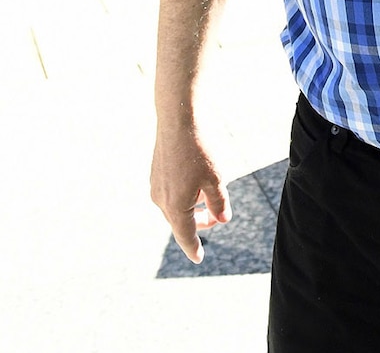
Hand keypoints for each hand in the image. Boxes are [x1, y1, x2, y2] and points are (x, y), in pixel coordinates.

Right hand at [150, 122, 231, 263]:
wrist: (177, 122)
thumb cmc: (198, 151)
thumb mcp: (215, 179)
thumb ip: (219, 203)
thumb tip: (222, 220)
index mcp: (175, 207)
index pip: (185, 236)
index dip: (194, 247)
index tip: (199, 258)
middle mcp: (161, 200)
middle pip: (181, 222)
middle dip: (199, 222)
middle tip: (216, 218)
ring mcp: (156, 186)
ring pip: (175, 207)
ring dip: (192, 207)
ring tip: (208, 195)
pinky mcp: (156, 174)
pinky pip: (170, 193)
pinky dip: (184, 195)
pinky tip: (196, 180)